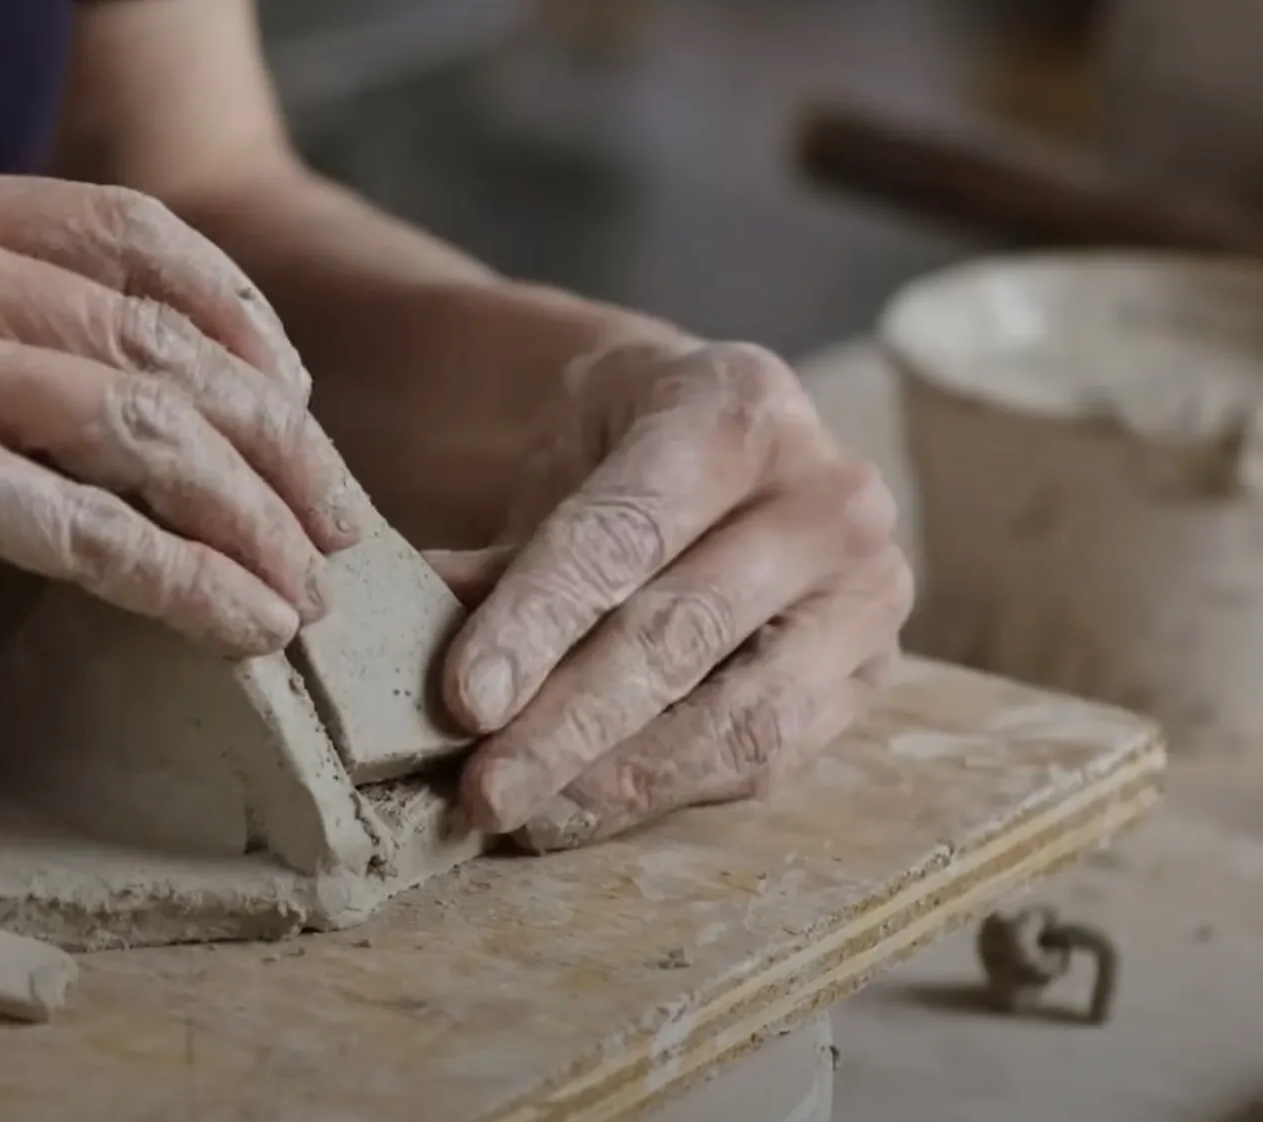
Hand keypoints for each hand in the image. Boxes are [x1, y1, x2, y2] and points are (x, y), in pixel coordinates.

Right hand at [0, 153, 359, 682]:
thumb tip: (151, 381)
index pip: (133, 232)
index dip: (241, 316)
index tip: (297, 398)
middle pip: (164, 335)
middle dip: (277, 438)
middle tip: (336, 517)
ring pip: (149, 430)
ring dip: (253, 518)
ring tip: (307, 588)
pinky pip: (96, 529)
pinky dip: (187, 582)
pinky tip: (242, 626)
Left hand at [434, 340, 911, 849]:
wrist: (722, 449)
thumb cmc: (622, 460)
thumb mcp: (556, 470)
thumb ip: (493, 560)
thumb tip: (396, 650)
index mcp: (738, 406)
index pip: (627, 532)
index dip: (538, 622)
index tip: (463, 701)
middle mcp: (828, 493)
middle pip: (681, 632)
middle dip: (568, 724)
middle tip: (483, 789)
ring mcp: (869, 587)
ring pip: (739, 715)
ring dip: (618, 780)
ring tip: (524, 816)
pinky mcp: (872, 673)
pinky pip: (768, 756)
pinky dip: (666, 792)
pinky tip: (583, 811)